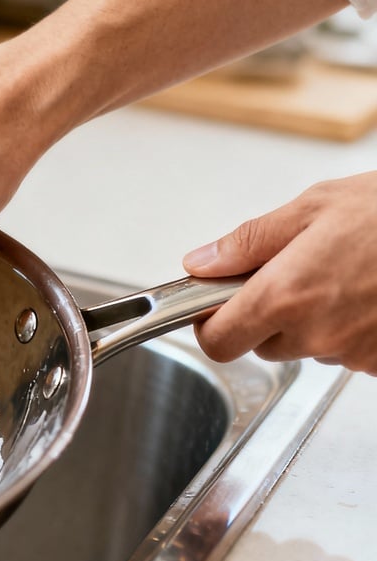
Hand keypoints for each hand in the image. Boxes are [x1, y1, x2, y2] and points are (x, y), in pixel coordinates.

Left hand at [184, 171, 376, 373]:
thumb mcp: (312, 208)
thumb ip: (248, 242)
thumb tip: (200, 263)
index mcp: (284, 296)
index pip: (219, 342)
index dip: (212, 324)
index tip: (216, 305)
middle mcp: (316, 334)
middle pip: (262, 345)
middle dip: (267, 314)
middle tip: (296, 271)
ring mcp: (352, 353)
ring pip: (307, 347)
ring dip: (313, 320)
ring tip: (345, 274)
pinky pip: (348, 352)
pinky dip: (351, 329)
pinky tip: (369, 295)